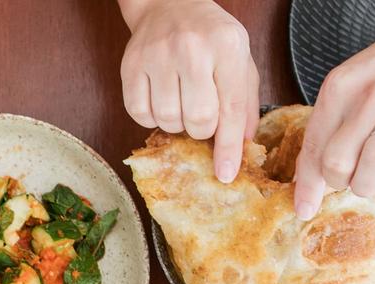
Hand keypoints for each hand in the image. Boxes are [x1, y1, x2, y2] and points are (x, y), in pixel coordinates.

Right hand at [120, 0, 259, 182]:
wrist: (170, 5)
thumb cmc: (210, 37)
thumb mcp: (240, 60)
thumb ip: (244, 102)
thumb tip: (242, 147)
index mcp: (228, 47)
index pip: (230, 109)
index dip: (228, 148)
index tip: (225, 175)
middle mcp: (192, 49)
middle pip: (197, 120)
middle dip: (201, 131)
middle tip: (201, 118)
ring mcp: (157, 56)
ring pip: (167, 120)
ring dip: (176, 124)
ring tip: (181, 104)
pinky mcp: (131, 66)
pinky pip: (140, 114)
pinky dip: (151, 118)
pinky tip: (160, 101)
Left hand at [293, 30, 374, 217]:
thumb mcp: (344, 90)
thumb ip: (324, 130)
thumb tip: (304, 180)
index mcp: (340, 88)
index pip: (314, 147)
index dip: (307, 186)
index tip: (304, 209)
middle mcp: (371, 96)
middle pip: (337, 162)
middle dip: (338, 183)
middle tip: (347, 179)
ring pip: (374, 165)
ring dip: (367, 184)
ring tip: (371, 179)